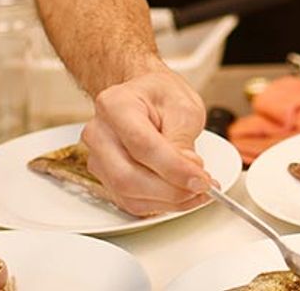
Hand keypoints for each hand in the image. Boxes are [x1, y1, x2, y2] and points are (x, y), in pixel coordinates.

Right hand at [82, 63, 214, 216]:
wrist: (144, 94)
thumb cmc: (161, 95)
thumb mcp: (184, 106)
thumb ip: (183, 139)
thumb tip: (188, 173)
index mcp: (116, 105)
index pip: (142, 145)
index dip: (173, 168)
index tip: (200, 179)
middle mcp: (99, 132)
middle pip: (128, 176)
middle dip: (171, 190)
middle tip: (203, 188)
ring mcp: (96, 157)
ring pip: (128, 194)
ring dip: (167, 201)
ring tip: (197, 192)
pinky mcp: (103, 177)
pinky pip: (128, 200)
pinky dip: (158, 204)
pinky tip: (181, 196)